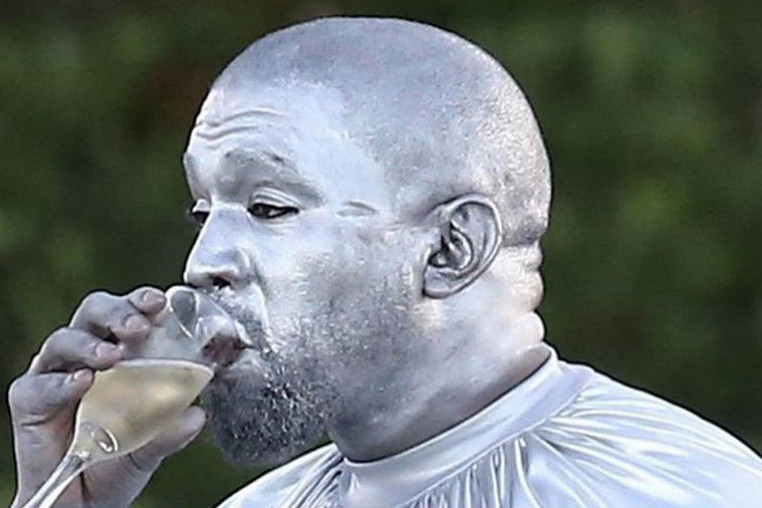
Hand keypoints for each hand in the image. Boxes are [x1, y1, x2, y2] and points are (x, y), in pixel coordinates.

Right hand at [8, 287, 206, 507]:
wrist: (85, 501)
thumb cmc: (118, 459)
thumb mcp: (152, 444)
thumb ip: (170, 429)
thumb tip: (196, 415)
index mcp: (122, 351)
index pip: (131, 313)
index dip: (143, 301)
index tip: (161, 303)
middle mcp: (87, 353)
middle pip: (95, 312)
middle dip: (118, 312)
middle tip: (138, 326)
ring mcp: (56, 373)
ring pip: (64, 339)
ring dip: (90, 344)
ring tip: (111, 356)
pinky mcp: (29, 399)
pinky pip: (39, 384)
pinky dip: (61, 382)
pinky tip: (81, 383)